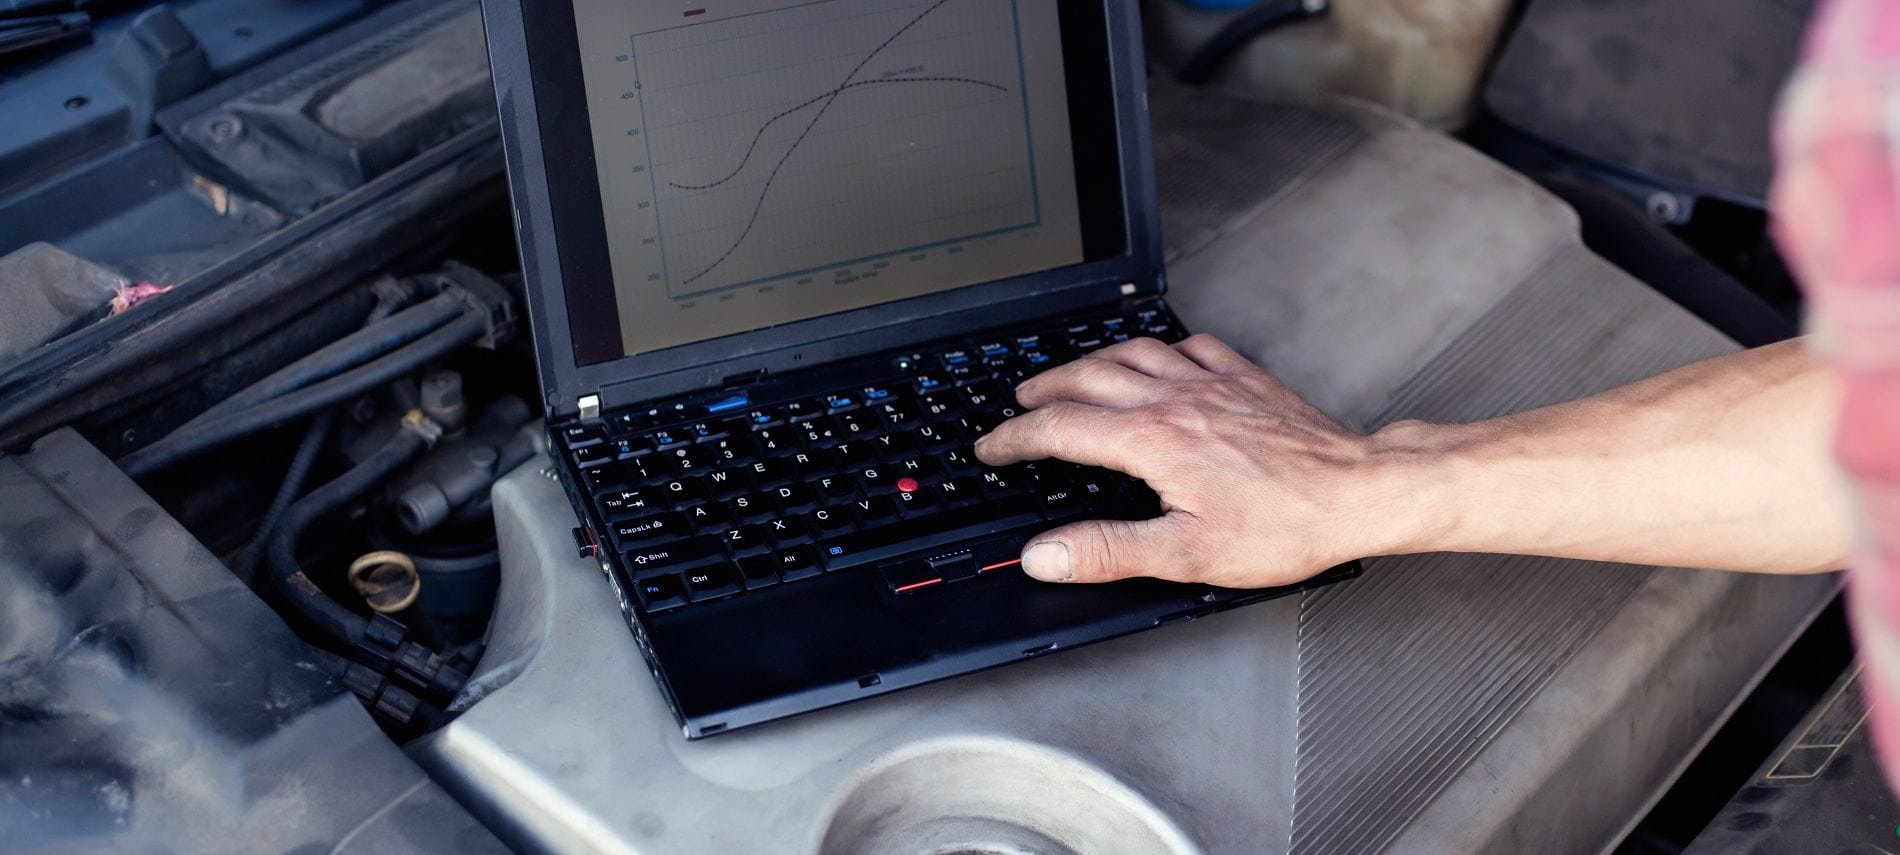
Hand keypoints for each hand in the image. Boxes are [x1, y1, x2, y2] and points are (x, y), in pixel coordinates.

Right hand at [973, 334, 1412, 586]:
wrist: (1360, 491)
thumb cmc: (1287, 524)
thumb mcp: (1187, 553)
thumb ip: (1108, 551)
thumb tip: (1046, 555)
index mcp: (1153, 440)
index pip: (1061, 429)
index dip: (1016, 438)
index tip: (994, 448)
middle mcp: (1176, 400)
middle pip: (1087, 378)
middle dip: (1042, 391)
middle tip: (1018, 406)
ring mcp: (1211, 383)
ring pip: (1131, 353)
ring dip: (1089, 362)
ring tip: (1069, 376)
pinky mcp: (1244, 380)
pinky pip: (1188, 345)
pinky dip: (1158, 349)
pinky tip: (1158, 358)